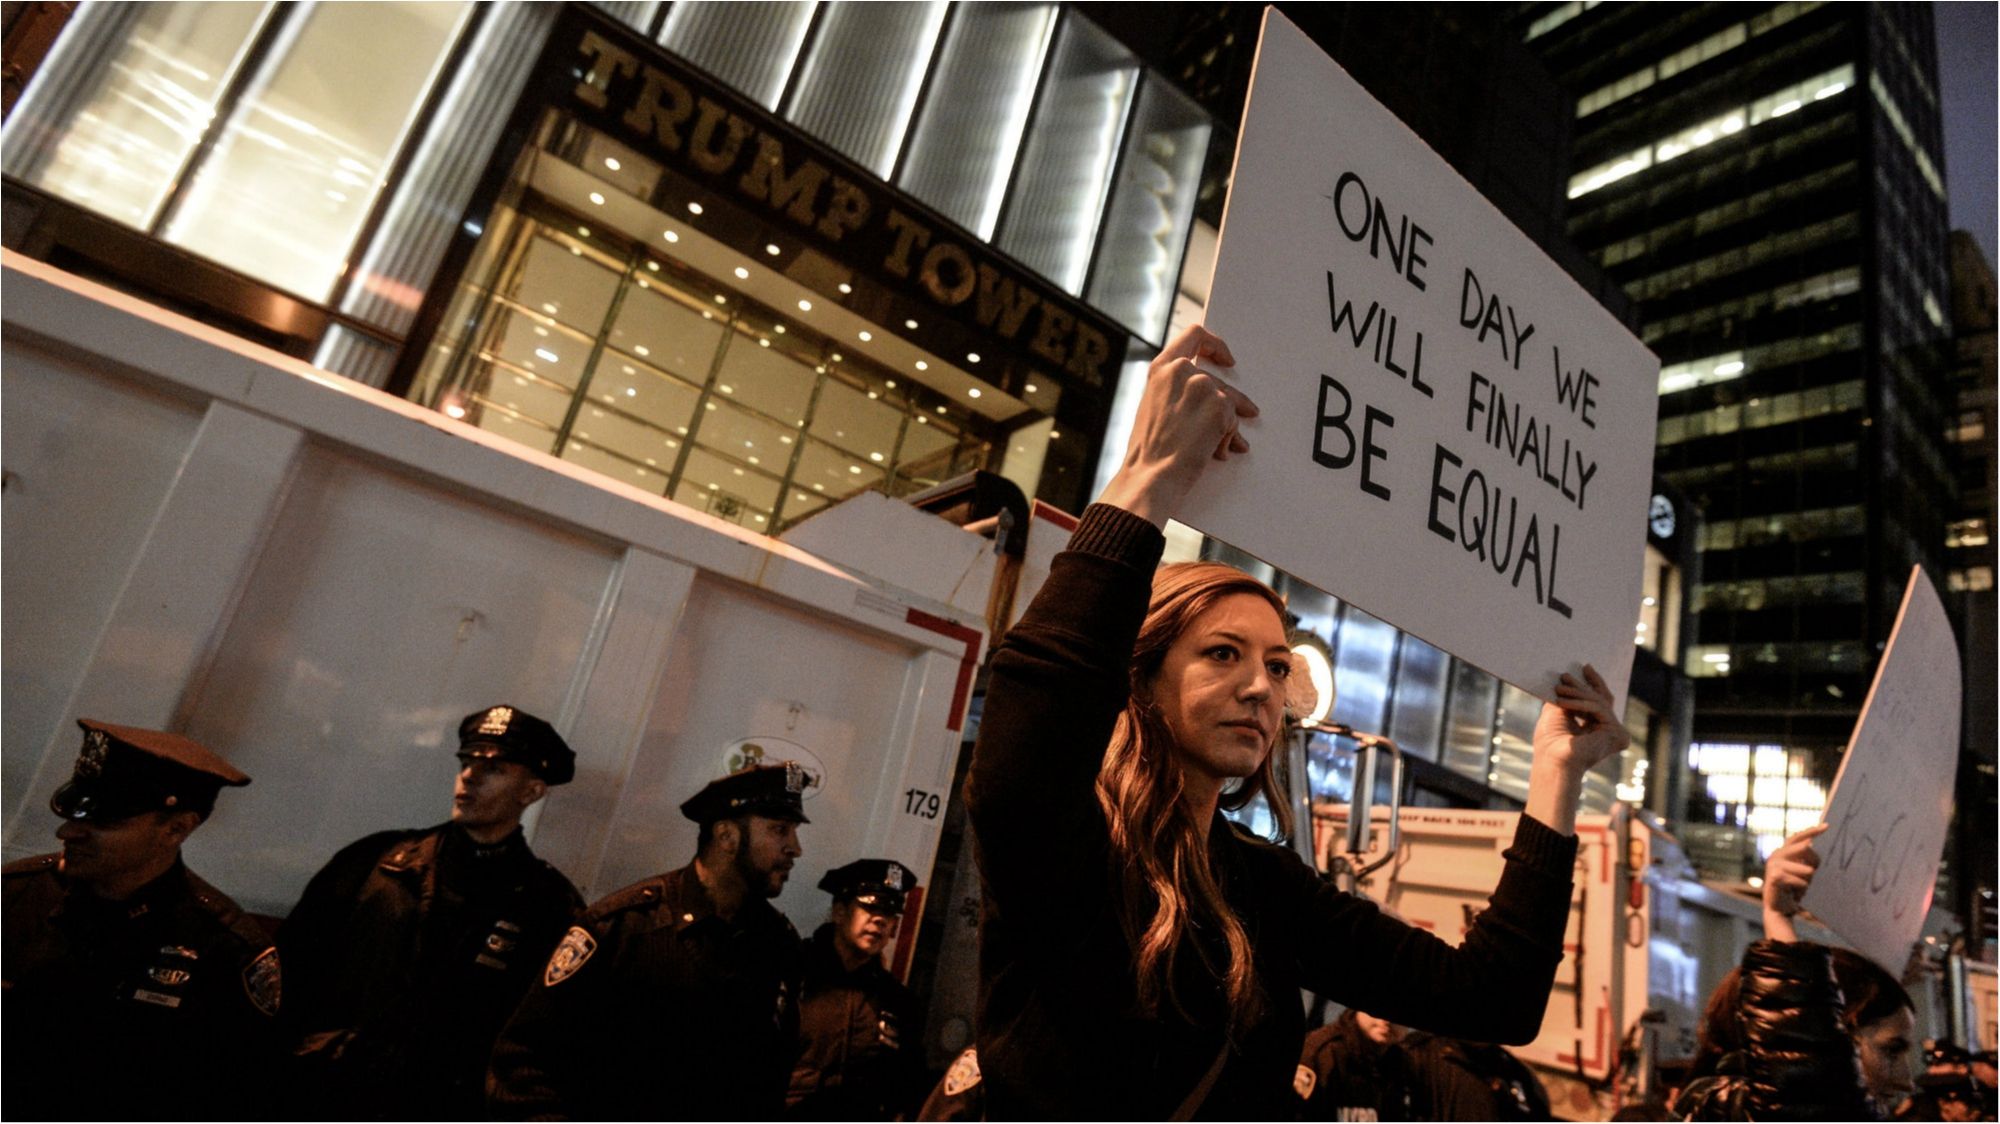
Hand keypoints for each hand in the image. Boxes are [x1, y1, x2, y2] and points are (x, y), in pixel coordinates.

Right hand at [1096, 325, 1257, 526]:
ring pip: (1229, 401)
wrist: (1151, 476)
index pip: (1193, 336)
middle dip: (1233, 402)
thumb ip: (1175, 391)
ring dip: (1230, 425)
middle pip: (1217, 380)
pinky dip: (1228, 438)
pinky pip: (1234, 420)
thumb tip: (1206, 396)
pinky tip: (1216, 453)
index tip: (1227, 360)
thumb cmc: (1149, 451)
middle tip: (1248, 412)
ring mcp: (1202, 386)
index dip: (1215, 345)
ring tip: (1226, 445)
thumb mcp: (1154, 407)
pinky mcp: (1220, 405)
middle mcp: (1181, 371)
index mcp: (1160, 369)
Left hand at [1533, 664, 1629, 776]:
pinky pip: (1600, 709)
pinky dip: (1580, 703)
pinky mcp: (1618, 734)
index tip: (1585, 666)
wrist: (1553, 761)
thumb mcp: (1557, 712)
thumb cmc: (1550, 743)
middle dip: (1583, 685)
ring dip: (1577, 693)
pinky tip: (1562, 702)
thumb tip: (1566, 676)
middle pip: (1602, 699)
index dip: (1593, 683)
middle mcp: (1610, 732)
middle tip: (1565, 675)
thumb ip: (1566, 695)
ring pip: (1600, 702)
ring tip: (1559, 689)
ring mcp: (1616, 734)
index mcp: (1597, 729)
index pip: (1600, 701)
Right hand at [1762, 822, 1825, 942]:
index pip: (1799, 836)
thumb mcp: (1804, 872)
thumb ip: (1806, 859)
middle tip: (1815, 873)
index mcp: (1784, 851)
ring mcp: (1773, 865)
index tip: (1827, 826)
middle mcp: (1777, 855)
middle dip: (1815, 861)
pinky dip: (1802, 887)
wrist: (1780, 909)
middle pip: (1804, 848)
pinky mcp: (1774, 877)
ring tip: (1804, 888)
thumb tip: (1813, 846)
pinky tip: (1798, 894)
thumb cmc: (1795, 890)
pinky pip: (1799, 880)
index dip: (1812, 830)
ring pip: (1806, 869)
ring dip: (1809, 880)